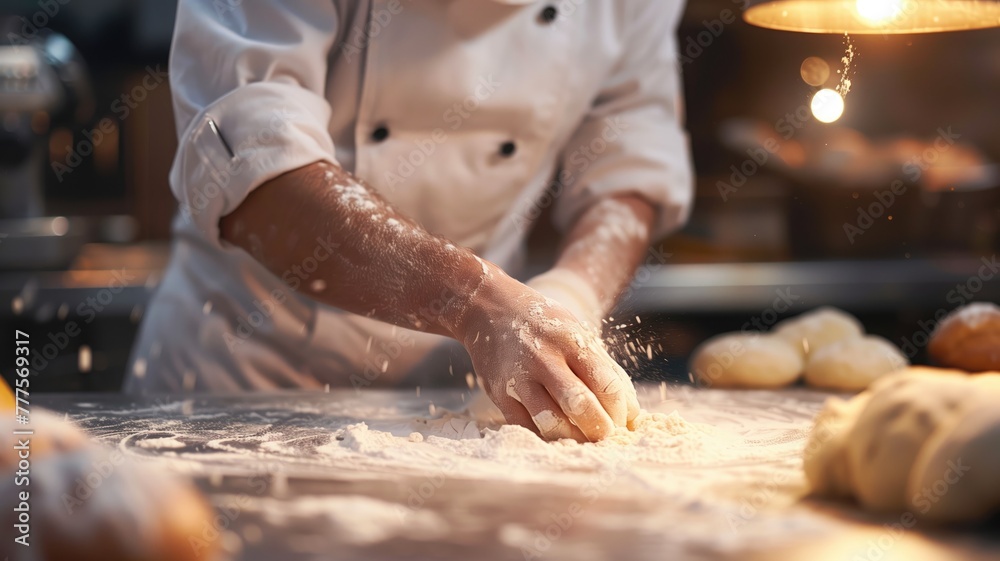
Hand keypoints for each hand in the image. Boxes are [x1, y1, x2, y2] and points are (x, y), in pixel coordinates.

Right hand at [456, 264, 639, 441]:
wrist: (488, 310)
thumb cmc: (544, 325)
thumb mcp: (577, 334)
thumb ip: (605, 370)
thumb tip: (634, 414)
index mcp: (570, 341)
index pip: (605, 384)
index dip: (621, 410)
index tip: (623, 421)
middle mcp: (544, 359)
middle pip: (579, 404)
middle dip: (599, 429)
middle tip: (606, 437)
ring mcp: (519, 378)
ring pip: (550, 421)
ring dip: (573, 438)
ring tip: (583, 439)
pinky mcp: (499, 394)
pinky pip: (526, 426)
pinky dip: (545, 436)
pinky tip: (557, 434)